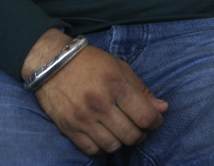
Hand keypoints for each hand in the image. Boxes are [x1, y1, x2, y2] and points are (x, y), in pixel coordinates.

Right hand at [22, 29, 167, 155]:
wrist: (51, 62)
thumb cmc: (90, 62)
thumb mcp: (120, 67)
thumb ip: (142, 90)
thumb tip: (162, 108)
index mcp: (116, 86)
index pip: (146, 117)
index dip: (155, 122)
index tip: (154, 119)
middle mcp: (100, 104)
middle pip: (132, 135)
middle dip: (141, 133)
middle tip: (138, 126)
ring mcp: (83, 119)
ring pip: (114, 146)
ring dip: (122, 141)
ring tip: (121, 130)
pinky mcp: (69, 128)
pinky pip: (93, 150)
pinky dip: (102, 147)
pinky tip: (104, 135)